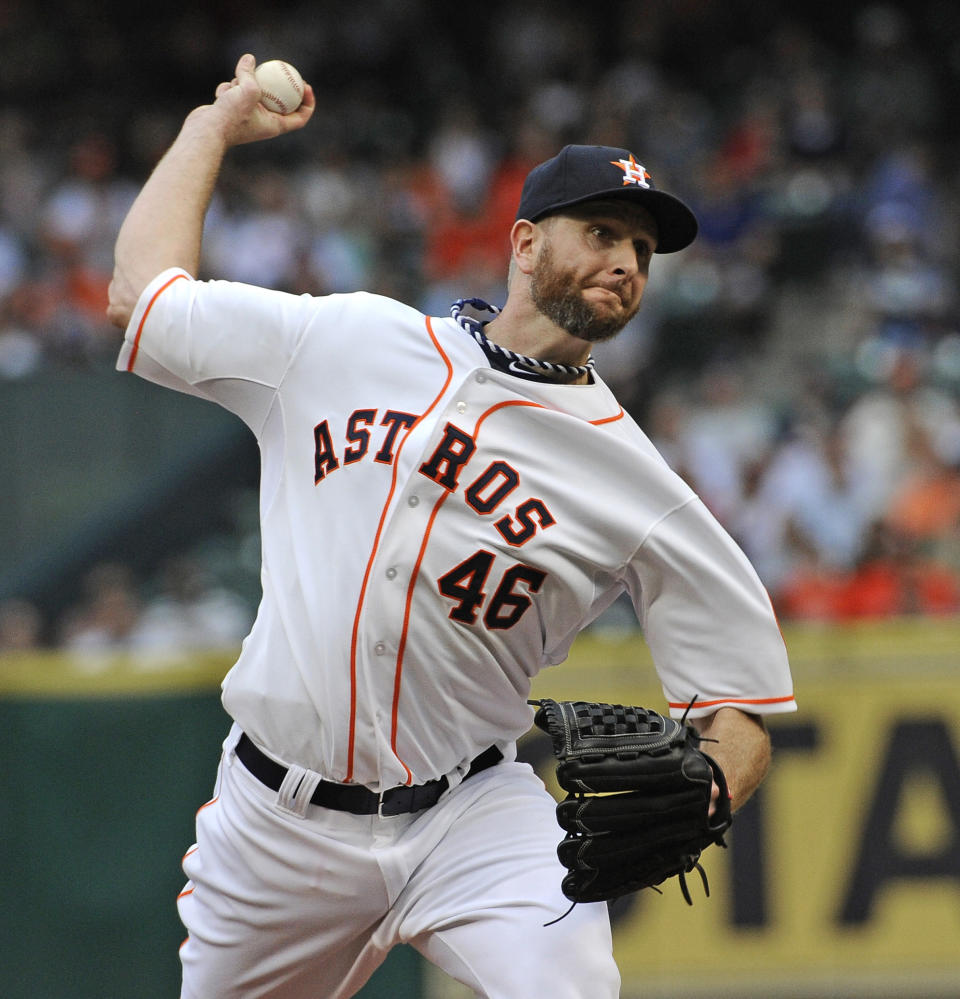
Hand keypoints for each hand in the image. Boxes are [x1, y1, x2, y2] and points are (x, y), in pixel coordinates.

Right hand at [198, 53, 315, 147]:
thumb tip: (249, 59)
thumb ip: (250, 73)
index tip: (306, 86)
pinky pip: (235, 92)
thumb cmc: (231, 116)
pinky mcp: (232, 110)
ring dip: (243, 83)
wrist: (206, 131)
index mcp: (274, 126)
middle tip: (282, 69)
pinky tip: (221, 96)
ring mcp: (247, 116)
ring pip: (251, 90)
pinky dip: (228, 89)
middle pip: (278, 101)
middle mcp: (263, 123)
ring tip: (234, 88)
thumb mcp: (248, 90)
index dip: (308, 103)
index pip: (300, 118)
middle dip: (278, 84)